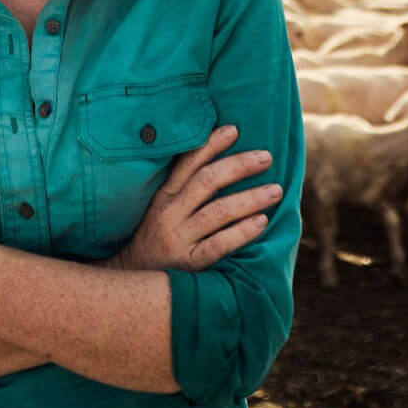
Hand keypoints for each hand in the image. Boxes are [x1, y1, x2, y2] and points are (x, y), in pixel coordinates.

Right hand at [109, 124, 280, 272]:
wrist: (133, 277)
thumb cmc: (156, 237)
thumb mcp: (162, 208)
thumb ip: (184, 189)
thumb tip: (220, 163)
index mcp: (164, 196)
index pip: (188, 163)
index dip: (211, 145)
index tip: (234, 130)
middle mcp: (170, 213)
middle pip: (207, 182)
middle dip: (239, 166)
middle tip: (266, 157)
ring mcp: (179, 238)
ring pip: (218, 212)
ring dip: (249, 198)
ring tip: (274, 190)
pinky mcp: (189, 263)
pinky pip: (219, 244)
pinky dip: (242, 232)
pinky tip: (261, 222)